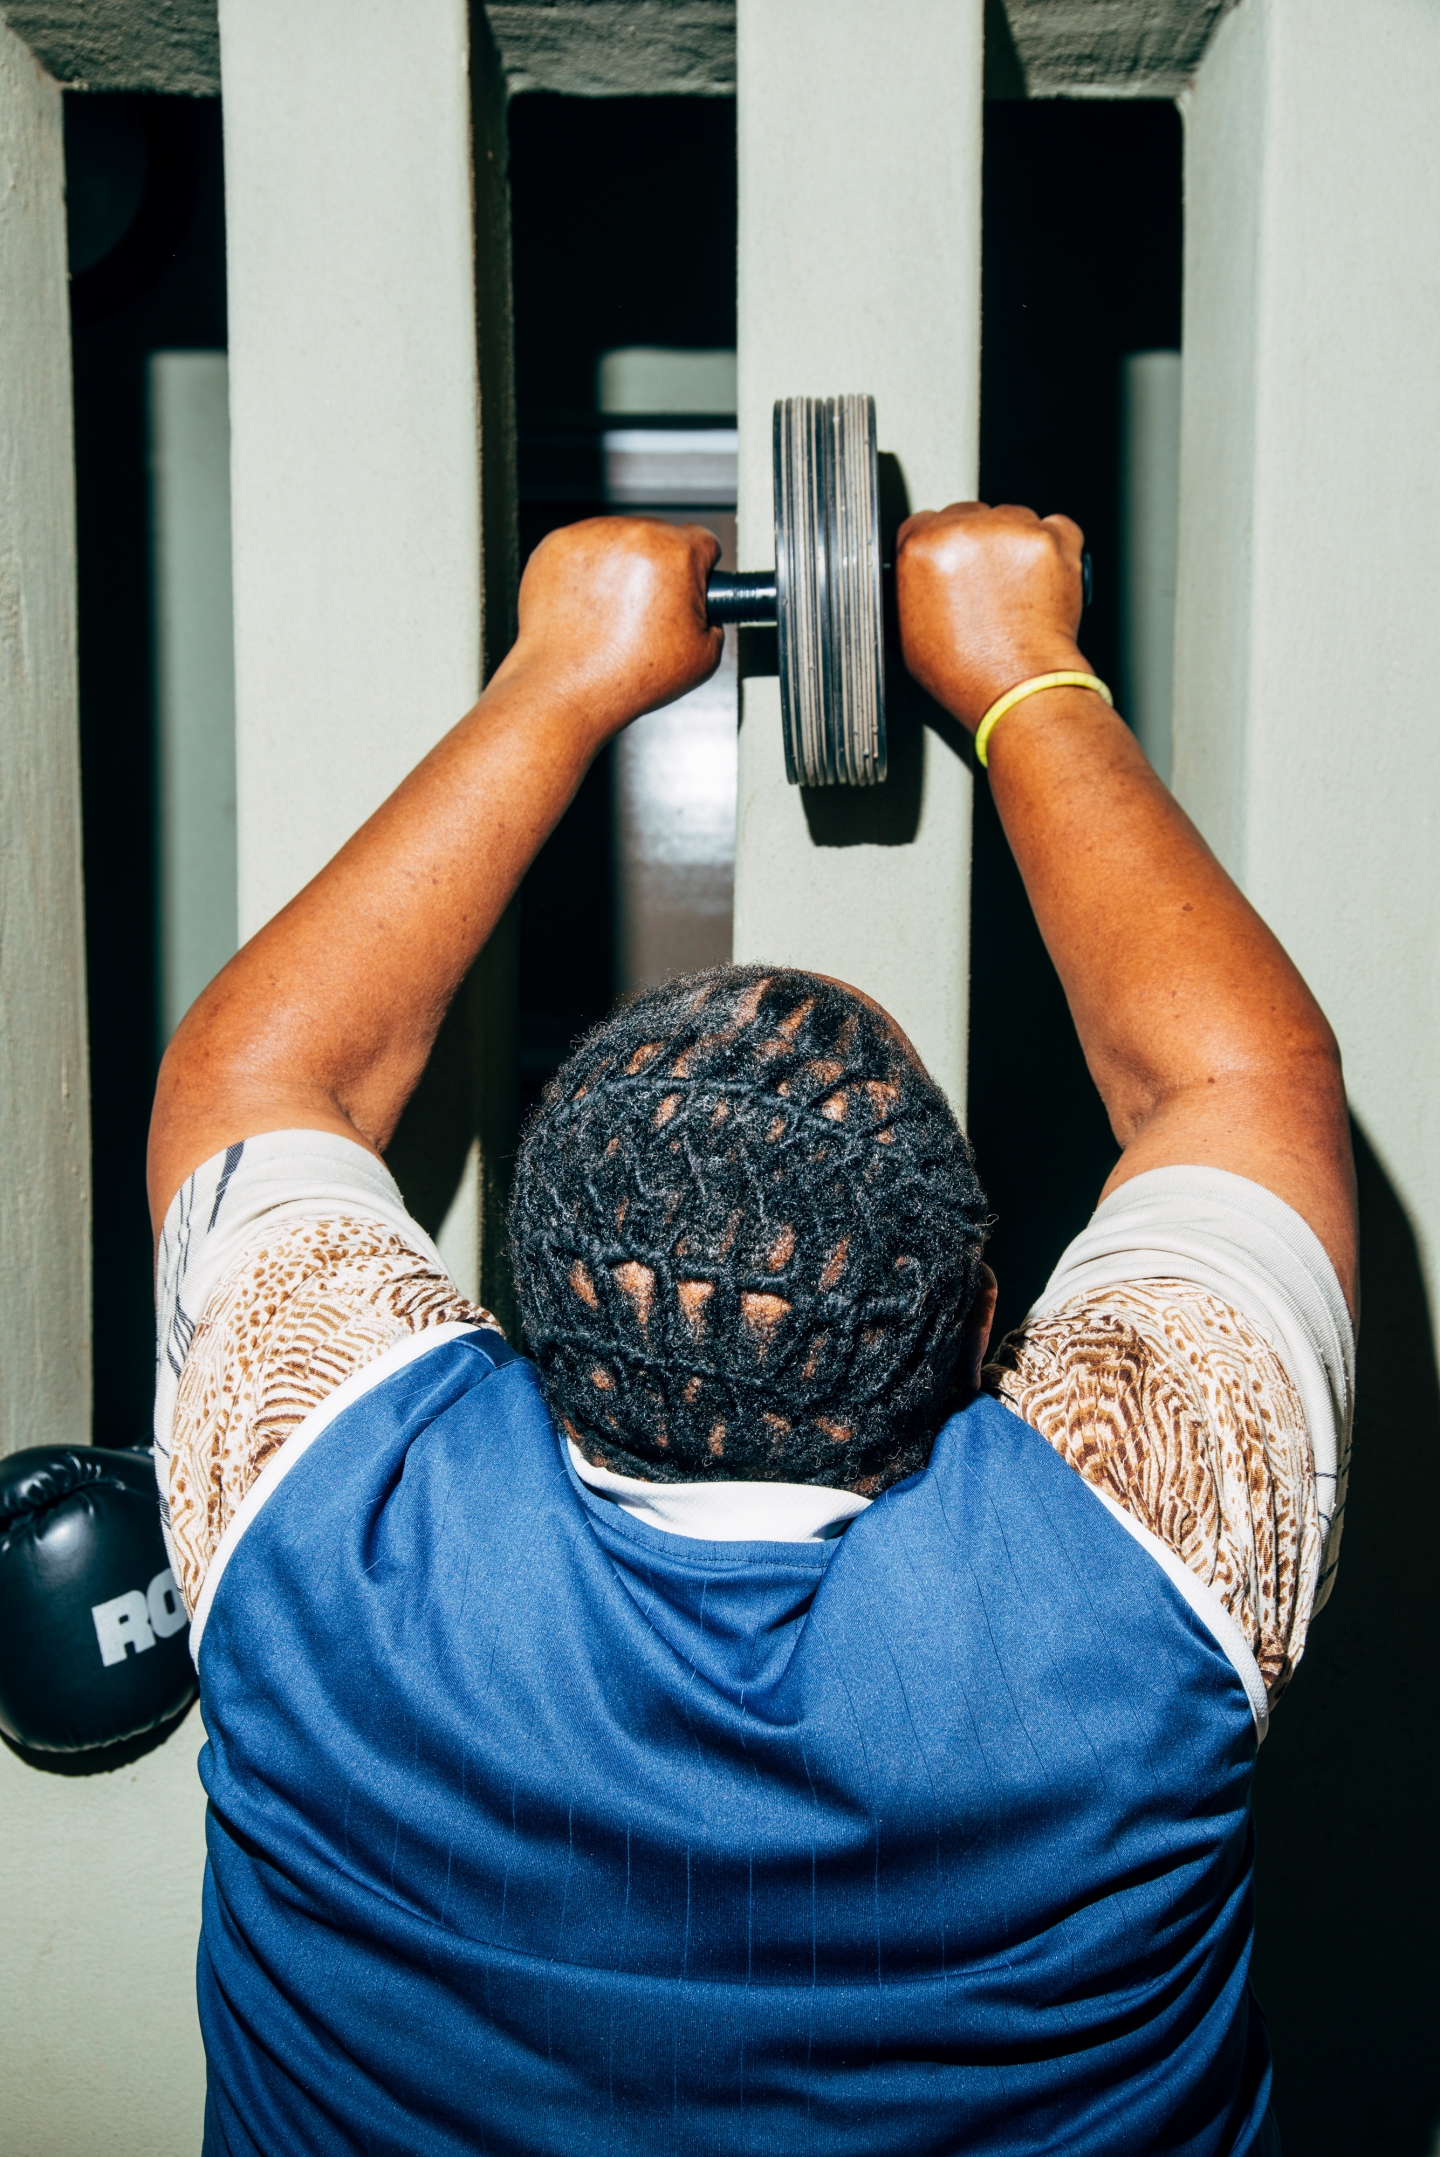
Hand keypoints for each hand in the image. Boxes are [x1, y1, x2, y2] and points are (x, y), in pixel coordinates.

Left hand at [496, 516, 723, 747]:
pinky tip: (589, 605)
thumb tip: (704, 606)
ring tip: (613, 612)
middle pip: (659, 536)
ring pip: (620, 539)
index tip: (687, 587)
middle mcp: (633, 535)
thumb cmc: (627, 678)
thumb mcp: (704, 656)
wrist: (566, 689)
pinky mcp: (557, 545)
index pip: (702, 540)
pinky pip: (584, 548)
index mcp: (675, 553)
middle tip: (647, 612)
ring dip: (622, 565)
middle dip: (658, 568)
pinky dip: (587, 571)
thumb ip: (715, 617)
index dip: (699, 569)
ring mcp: (590, 537)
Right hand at [896, 502, 1089, 730]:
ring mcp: (1012, 531)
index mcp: (923, 548)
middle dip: (975, 543)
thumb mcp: (907, 631)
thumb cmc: (966, 672)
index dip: (937, 546)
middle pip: (967, 515)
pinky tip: (1038, 578)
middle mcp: (965, 531)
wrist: (1018, 687)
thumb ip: (909, 586)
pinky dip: (1051, 546)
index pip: (922, 523)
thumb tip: (918, 572)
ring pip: (1010, 517)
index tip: (949, 562)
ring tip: (1013, 587)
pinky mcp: (1052, 539)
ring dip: (1011, 542)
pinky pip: (1054, 527)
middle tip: (983, 582)